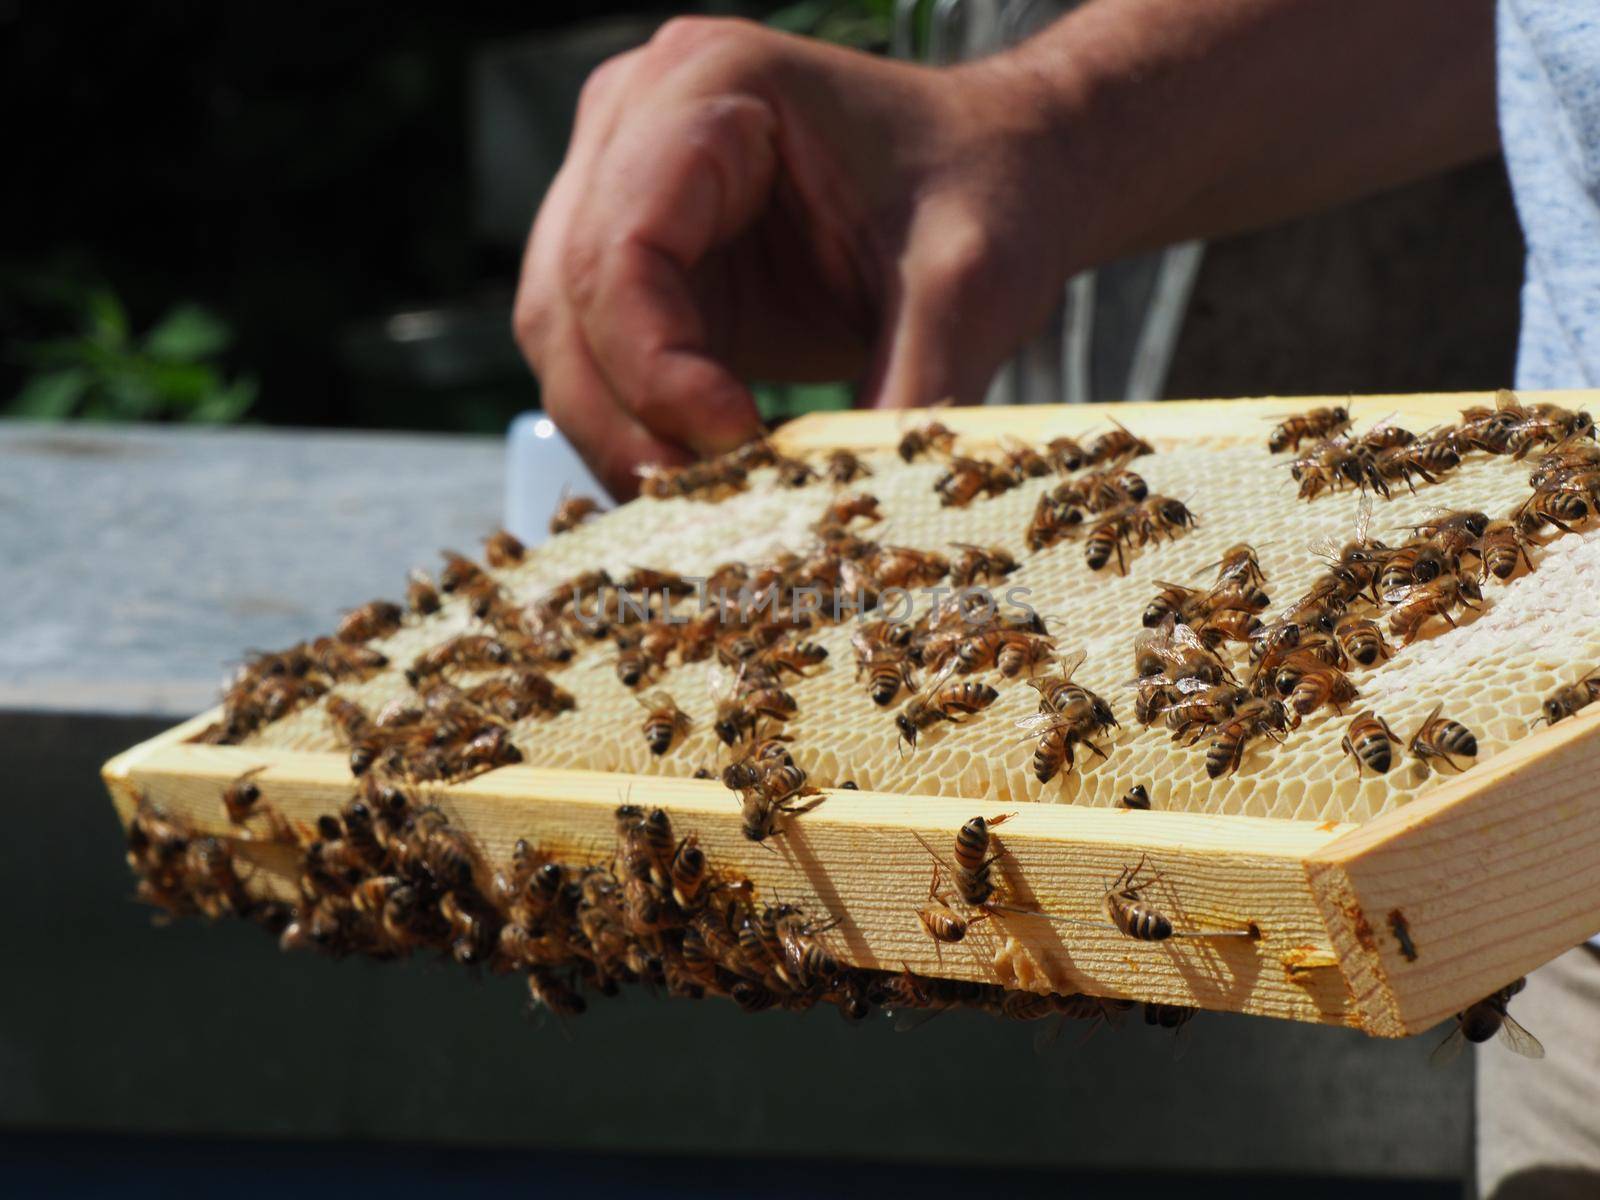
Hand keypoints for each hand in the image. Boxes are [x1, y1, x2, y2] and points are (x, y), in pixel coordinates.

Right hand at [513, 17, 1072, 496]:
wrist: (1005, 168)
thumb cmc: (990, 191)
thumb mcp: (968, 287)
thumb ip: (908, 393)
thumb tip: (852, 526)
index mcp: (708, 86)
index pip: (622, 245)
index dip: (656, 366)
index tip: (740, 445)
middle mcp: (635, 122)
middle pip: (565, 299)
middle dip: (625, 421)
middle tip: (701, 509)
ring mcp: (622, 187)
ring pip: (565, 339)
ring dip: (623, 436)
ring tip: (706, 507)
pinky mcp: (642, 260)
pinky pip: (601, 360)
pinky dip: (642, 429)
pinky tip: (704, 482)